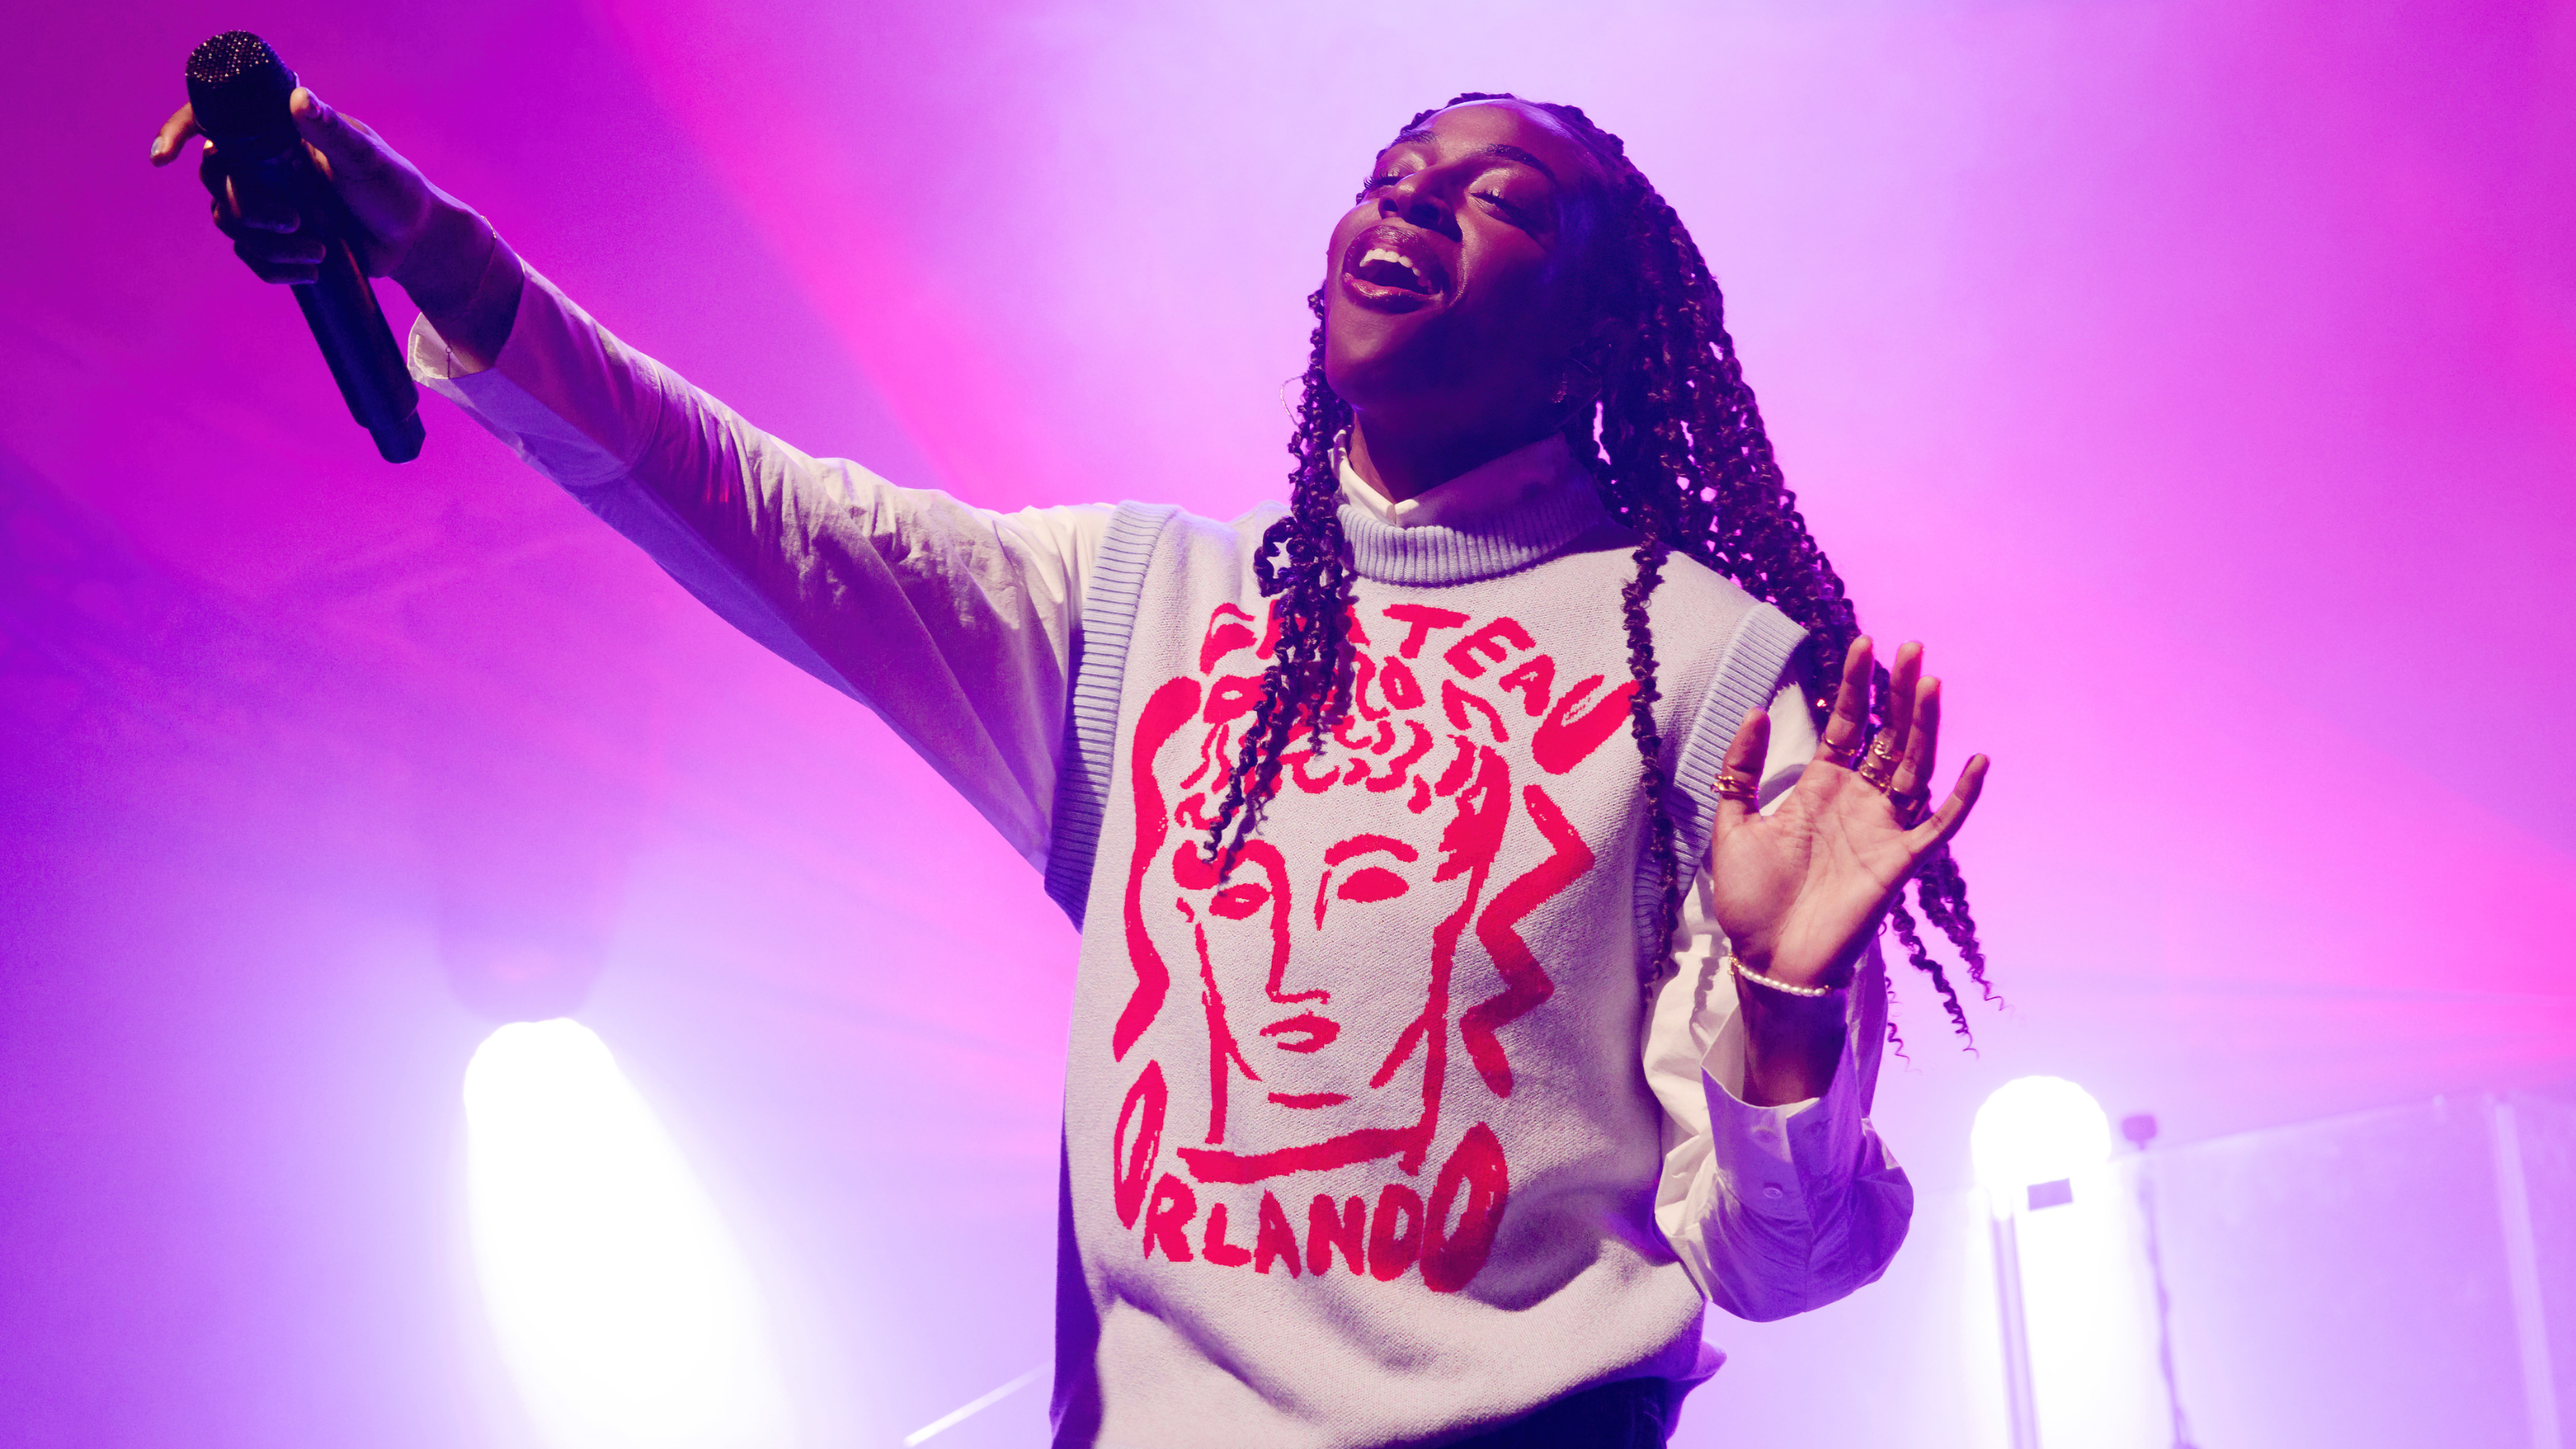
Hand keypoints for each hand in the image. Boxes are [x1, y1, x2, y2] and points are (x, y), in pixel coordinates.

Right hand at [152, 89, 512, 364]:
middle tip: (294, 222)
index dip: (180, 132)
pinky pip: (252, 256)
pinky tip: (311, 271)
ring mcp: (270, 203)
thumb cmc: (396, 190)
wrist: (414, 242)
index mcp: (281, 136)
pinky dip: (275, 268)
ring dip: (268, 245)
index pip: (215, 122)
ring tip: (318, 251)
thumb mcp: (367, 160)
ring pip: (231, 223)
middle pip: (218, 183)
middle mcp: (268, 167)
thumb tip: (299, 99)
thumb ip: (332, 132)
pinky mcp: (279, 239)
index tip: (166, 156)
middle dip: (247, 209)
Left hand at [1709, 638, 1988, 1102]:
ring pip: (1914, 766)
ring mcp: (1882, 830)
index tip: (1861, 642)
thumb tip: (1757, 710)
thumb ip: (1742, 769)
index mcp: (1819, 790)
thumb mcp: (1732, 823)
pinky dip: (1962, 796)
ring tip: (1930, 682)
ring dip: (1925, 726)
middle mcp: (1857, 804)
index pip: (1845, 725)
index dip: (1854, 686)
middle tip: (1911, 645)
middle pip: (1887, 736)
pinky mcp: (1900, 863)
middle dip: (1898, 693)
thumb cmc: (1751, 901)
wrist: (1768, 961)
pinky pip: (1940, 825)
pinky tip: (1976, 760)